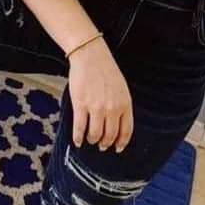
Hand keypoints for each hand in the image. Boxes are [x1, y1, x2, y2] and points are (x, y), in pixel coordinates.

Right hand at [67, 38, 132, 152]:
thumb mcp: (121, 88)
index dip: (121, 142)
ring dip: (92, 140)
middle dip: (105, 143)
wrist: (90, 55)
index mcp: (125, 103)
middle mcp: (112, 108)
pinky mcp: (81, 105)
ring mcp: (96, 108)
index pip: (126, 131)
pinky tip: (77, 141)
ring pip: (95, 135)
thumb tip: (117, 124)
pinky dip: (78, 137)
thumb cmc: (105, 69)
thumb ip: (121, 105)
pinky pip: (80, 128)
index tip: (118, 148)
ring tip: (90, 140)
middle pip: (110, 135)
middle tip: (102, 146)